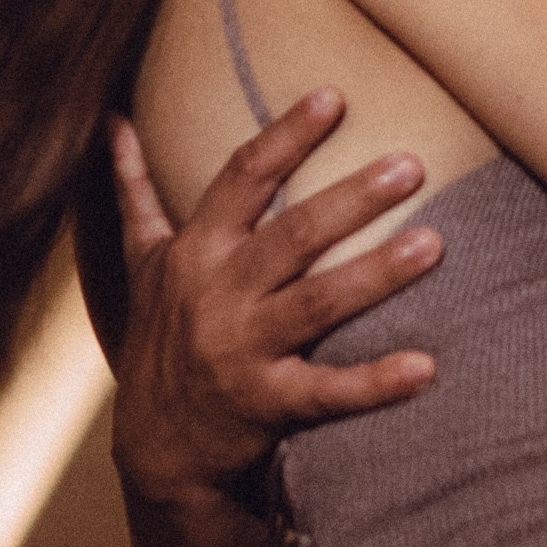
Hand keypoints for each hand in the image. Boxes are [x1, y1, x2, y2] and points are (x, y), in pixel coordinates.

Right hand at [107, 91, 442, 516]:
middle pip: (291, 237)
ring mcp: (241, 351)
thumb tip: (112, 120)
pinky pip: (326, 392)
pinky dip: (375, 383)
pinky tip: (425, 368)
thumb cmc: (161, 336)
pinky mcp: (266, 405)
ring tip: (433, 244)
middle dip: (351, 199)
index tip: (333, 97)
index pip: (243, 178)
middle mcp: (217, 294)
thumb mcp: (142, 261)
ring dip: (376, 275)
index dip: (287, 137)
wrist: (154, 448)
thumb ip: (134, 190)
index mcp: (196, 250)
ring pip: (316, 305)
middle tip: (411, 166)